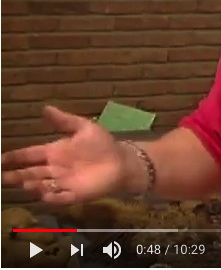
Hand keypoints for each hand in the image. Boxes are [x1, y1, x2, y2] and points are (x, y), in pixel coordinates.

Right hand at [1, 106, 124, 204]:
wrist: (122, 161)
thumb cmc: (102, 144)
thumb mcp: (84, 128)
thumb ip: (64, 120)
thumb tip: (45, 108)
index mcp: (54, 152)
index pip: (29, 155)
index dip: (14, 157)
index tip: (0, 159)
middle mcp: (54, 168)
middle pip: (29, 172)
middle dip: (14, 175)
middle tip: (2, 177)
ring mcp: (63, 183)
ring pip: (41, 185)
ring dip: (32, 185)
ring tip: (25, 182)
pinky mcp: (75, 194)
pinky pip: (60, 198)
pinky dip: (52, 197)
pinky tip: (45, 195)